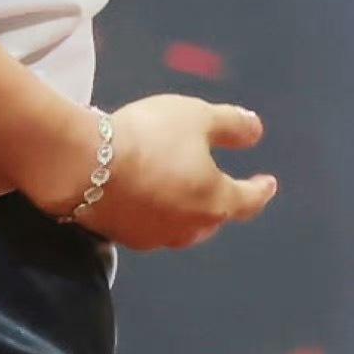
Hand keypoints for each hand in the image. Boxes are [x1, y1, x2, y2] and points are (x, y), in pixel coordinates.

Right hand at [69, 95, 278, 252]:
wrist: (84, 165)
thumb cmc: (151, 137)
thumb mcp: (196, 116)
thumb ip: (231, 125)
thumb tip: (257, 131)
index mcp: (215, 200)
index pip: (248, 200)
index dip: (260, 190)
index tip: (269, 183)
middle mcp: (189, 228)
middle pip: (214, 218)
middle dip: (220, 202)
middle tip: (219, 184)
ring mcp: (154, 237)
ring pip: (181, 226)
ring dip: (186, 210)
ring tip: (181, 191)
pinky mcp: (122, 237)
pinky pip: (149, 224)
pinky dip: (155, 211)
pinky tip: (145, 196)